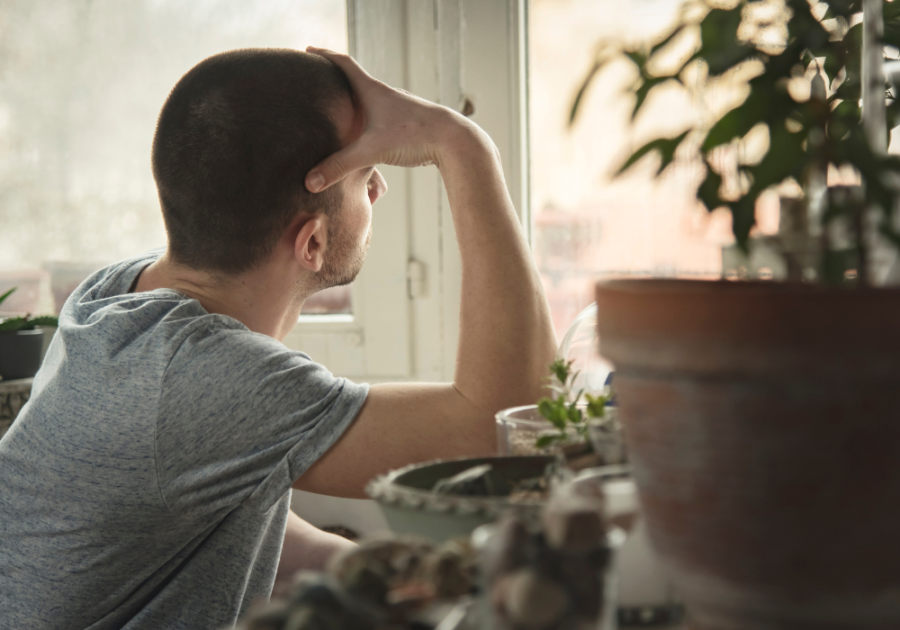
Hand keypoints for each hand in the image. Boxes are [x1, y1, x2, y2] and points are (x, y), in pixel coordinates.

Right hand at [304, 47, 462, 192]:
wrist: (454, 141)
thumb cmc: (415, 137)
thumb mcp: (372, 151)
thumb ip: (340, 166)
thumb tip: (310, 183)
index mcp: (373, 92)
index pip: (344, 65)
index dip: (324, 57)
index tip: (307, 51)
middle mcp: (386, 95)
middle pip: (355, 80)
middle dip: (335, 79)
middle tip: (316, 79)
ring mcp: (398, 109)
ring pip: (370, 100)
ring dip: (354, 100)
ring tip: (338, 107)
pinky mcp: (408, 124)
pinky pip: (381, 117)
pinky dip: (368, 119)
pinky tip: (367, 133)